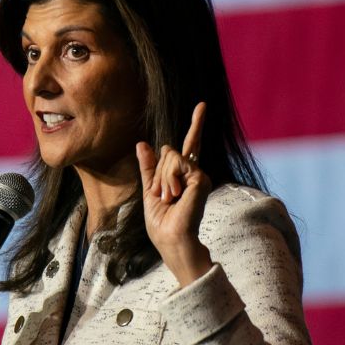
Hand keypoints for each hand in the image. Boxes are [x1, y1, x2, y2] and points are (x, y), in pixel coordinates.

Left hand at [136, 102, 213, 286]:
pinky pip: (175, 163)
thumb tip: (142, 144)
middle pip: (168, 151)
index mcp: (184, 175)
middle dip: (157, 173)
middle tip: (164, 196)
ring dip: (161, 179)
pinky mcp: (201, 178)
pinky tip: (175, 195)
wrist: (171, 239)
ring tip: (170, 198)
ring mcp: (200, 175)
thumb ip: (148, 168)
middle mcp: (195, 172)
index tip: (202, 104)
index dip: (196, 124)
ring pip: (170, 156)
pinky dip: (168, 180)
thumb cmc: (161, 223)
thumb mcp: (149, 191)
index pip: (191, 144)